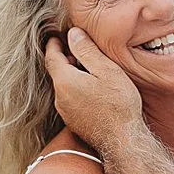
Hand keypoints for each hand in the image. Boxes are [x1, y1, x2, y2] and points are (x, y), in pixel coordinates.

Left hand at [44, 28, 143, 151]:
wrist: (122, 140)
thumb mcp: (106, 70)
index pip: (51, 57)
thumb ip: (86, 51)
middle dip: (64, 58)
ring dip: (71, 74)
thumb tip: (73, 34)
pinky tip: (92, 88)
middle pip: (57, 72)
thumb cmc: (118, 104)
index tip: (56, 36)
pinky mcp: (73, 122)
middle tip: (77, 48)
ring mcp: (65, 112)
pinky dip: (75, 88)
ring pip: (63, 86)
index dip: (53, 44)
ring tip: (88, 67)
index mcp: (65, 81)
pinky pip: (69, 98)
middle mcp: (60, 97)